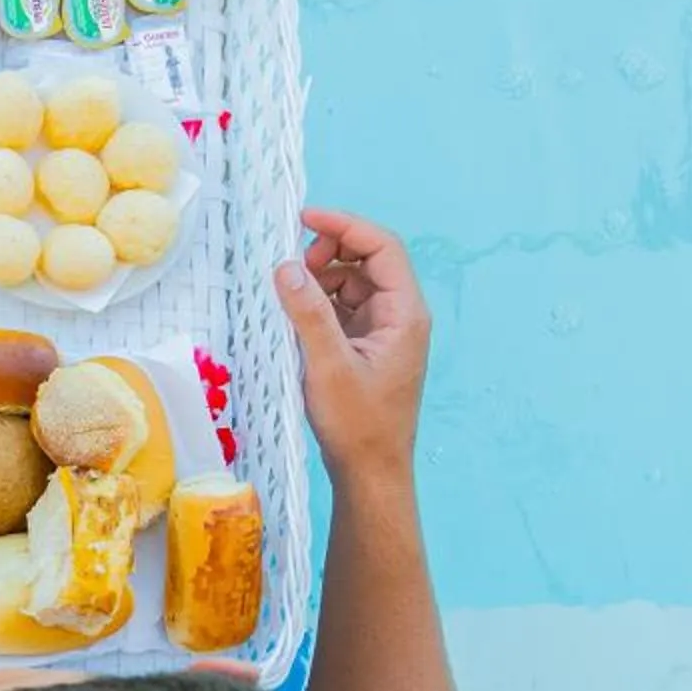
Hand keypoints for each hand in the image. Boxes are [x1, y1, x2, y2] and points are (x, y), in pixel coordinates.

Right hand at [274, 207, 430, 485]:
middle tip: (292, 270)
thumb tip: (287, 267)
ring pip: (354, 285)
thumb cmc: (358, 424)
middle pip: (368, 261)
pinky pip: (346, 310)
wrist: (371, 471)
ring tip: (291, 302)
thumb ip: (308, 313)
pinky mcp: (369, 348)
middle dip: (329, 254)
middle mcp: (401, 316)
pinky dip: (321, 306)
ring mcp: (386, 332)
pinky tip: (298, 323)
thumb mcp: (328, 365)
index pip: (382, 247)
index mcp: (404, 314)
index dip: (344, 226)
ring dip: (322, 282)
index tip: (304, 219)